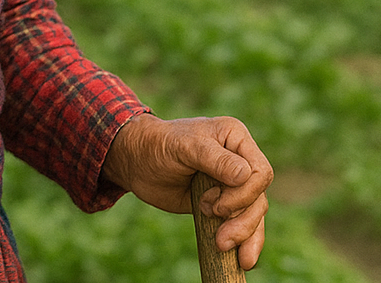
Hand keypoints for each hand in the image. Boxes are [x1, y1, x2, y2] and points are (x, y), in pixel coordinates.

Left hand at [101, 113, 272, 270]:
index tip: (216, 206)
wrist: (137, 161)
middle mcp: (240, 159)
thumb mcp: (183, 146)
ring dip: (244, 235)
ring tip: (222, 246)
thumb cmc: (157, 145)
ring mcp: (233, 183)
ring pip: (255, 214)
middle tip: (220, 238)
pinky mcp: (225, 203)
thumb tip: (245, 175)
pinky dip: (246, 242)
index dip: (244, 194)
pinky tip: (242, 260)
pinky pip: (245, 224)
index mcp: (234, 137)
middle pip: (259, 197)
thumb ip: (213, 158)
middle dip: (242, 221)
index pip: (260, 172)